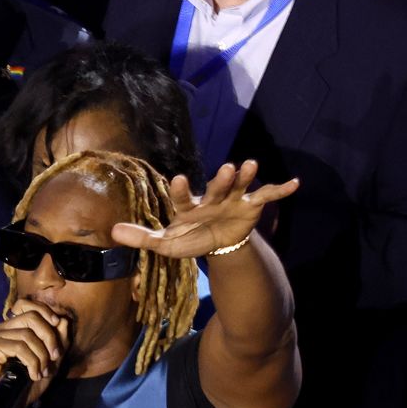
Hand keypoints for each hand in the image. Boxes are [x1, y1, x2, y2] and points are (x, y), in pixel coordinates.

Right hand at [0, 298, 70, 406]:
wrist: (5, 407)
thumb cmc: (24, 386)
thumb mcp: (48, 362)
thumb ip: (56, 341)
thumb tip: (63, 319)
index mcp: (8, 328)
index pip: (26, 305)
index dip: (45, 311)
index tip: (58, 324)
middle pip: (31, 317)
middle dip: (49, 336)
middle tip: (54, 357)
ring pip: (27, 334)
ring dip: (41, 355)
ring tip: (41, 372)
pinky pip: (20, 347)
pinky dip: (32, 362)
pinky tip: (33, 375)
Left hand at [110, 161, 297, 258]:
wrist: (218, 242)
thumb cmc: (190, 238)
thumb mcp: (166, 243)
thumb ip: (142, 237)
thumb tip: (111, 232)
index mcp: (190, 205)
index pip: (184, 197)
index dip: (182, 190)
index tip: (178, 180)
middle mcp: (212, 197)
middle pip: (217, 187)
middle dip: (222, 179)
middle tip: (227, 167)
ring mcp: (233, 199)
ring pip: (240, 186)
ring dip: (246, 177)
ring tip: (251, 164)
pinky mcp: (251, 205)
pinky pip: (267, 196)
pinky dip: (280, 190)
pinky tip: (295, 183)